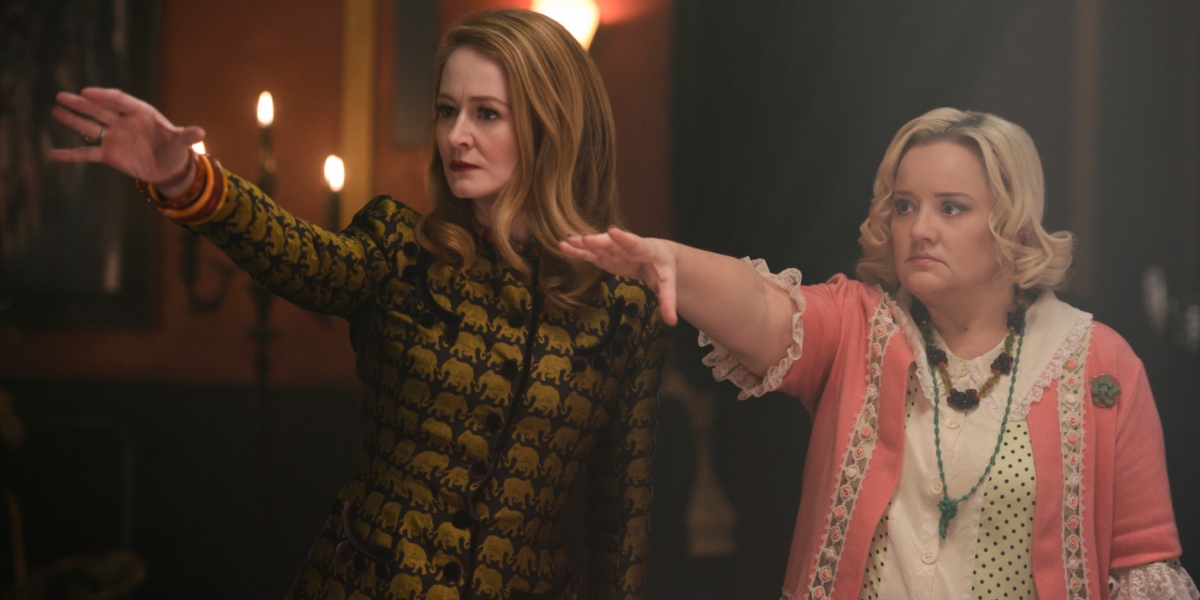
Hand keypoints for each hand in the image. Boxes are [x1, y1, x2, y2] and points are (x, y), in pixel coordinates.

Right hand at [48, 87, 205, 195]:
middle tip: (62, 96)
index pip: (119, 101)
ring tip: (56, 110)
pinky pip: (87, 153)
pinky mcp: (109, 155)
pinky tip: (53, 154)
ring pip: (90, 126)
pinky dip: (71, 154)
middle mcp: (123, 122)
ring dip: (74, 120)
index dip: (104, 96)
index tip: (88, 93)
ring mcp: (114, 137)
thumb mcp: (181, 143)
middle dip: (82, 104)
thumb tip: (201, 132)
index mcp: (140, 113)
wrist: (170, 168)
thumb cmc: (175, 149)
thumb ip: (186, 136)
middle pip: (100, 110)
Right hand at [559, 227, 679, 324]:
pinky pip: (592, 253)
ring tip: (567, 240)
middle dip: (599, 242)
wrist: (659, 255)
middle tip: (584, 238)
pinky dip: (579, 251)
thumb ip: (668, 301)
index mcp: (647, 250)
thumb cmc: (663, 269)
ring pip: (599, 246)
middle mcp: (628, 247)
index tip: (613, 230)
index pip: (636, 244)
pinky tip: (564, 246)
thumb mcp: (668, 285)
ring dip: (583, 244)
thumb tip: (672, 322)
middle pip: (613, 244)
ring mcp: (616, 250)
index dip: (624, 238)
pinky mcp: (607, 256)